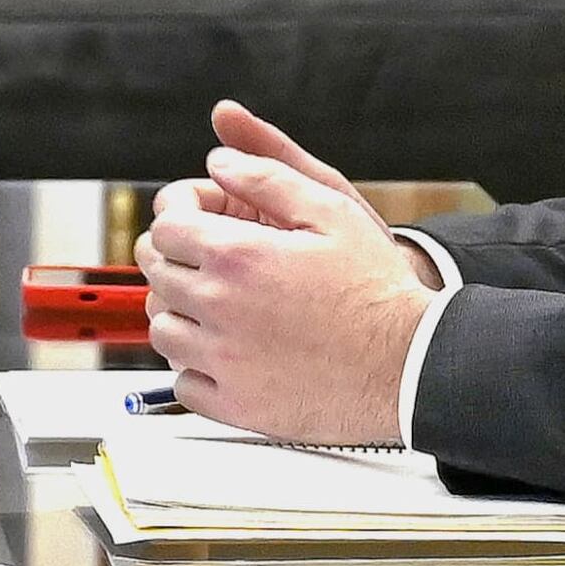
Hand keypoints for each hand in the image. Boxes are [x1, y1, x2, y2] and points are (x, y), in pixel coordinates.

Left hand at [140, 102, 428, 445]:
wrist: (408, 365)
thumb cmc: (377, 290)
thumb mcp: (332, 210)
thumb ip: (267, 176)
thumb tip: (219, 161)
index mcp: (238, 256)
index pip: (165, 226)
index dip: (178, 215)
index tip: (196, 219)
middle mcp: (220, 307)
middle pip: (157, 274)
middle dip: (175, 256)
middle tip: (207, 259)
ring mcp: (223, 360)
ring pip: (162, 330)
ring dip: (179, 311)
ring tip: (215, 305)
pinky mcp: (235, 405)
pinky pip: (184, 383)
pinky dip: (194, 367)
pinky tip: (223, 352)